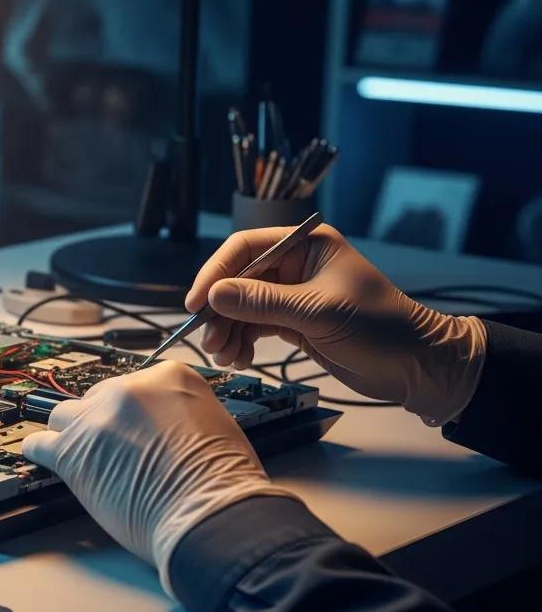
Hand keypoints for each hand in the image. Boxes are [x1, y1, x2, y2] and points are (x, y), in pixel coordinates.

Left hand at [21, 363, 291, 593]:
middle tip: (114, 449)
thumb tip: (166, 423)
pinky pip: (39, 443)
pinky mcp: (71, 451)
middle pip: (98, 397)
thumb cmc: (222, 481)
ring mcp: (96, 419)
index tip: (133, 426)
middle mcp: (127, 389)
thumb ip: (182, 412)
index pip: (134, 383)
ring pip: (65, 416)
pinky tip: (48, 460)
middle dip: (103, 422)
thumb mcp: (216, 423)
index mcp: (168, 376)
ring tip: (82, 455)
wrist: (208, 512)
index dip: (133, 411)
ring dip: (72, 434)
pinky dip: (41, 452)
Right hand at [187, 223, 486, 423]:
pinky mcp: (293, 322)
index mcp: (305, 245)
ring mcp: (292, 295)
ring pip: (242, 306)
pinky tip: (240, 358)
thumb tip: (213, 294)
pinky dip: (242, 341)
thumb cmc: (378, 327)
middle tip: (210, 341)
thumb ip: (263, 302)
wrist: (416, 366)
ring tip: (225, 356)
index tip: (196, 303)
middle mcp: (295, 265)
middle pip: (238, 280)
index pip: (245, 248)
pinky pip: (254, 326)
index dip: (215, 273)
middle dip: (220, 310)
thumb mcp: (318, 311)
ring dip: (228, 330)